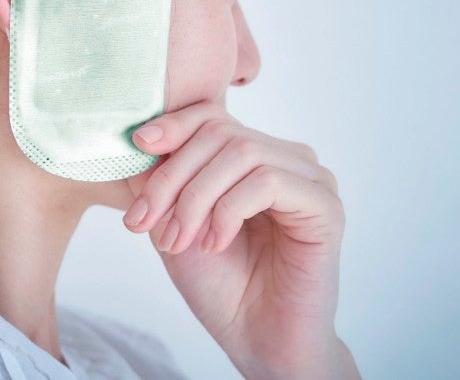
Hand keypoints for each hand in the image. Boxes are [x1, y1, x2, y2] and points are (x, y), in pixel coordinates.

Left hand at [122, 100, 350, 377]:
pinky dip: (228, 211)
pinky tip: (216, 244)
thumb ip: (158, 181)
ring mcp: (310, 179)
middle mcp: (286, 159)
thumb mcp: (172, 224)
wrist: (259, 342)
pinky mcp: (325, 205)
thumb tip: (135, 138)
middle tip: (145, 223)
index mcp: (254, 156)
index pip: (211, 116)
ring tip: (179, 241)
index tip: (136, 147)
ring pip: (241, 153)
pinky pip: (267, 182)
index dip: (171, 126)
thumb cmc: (222, 287)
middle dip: (172, 176)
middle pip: (220, 132)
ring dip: (196, 198)